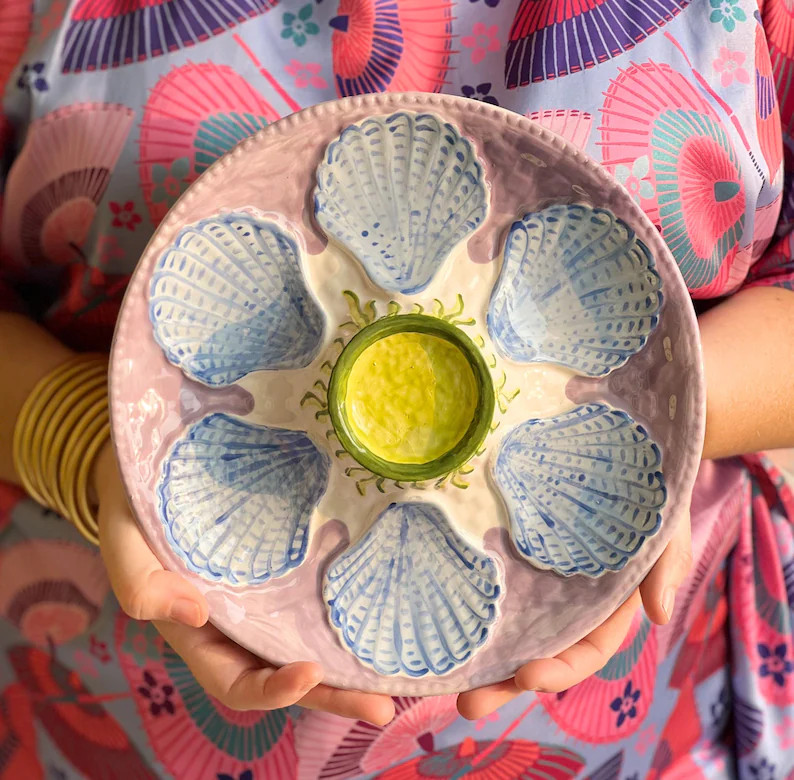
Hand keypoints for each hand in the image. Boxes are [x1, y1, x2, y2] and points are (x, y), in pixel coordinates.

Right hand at [94, 442, 394, 724]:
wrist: (153, 467)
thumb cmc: (133, 510)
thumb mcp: (123, 545)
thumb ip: (140, 585)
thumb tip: (195, 614)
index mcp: (199, 635)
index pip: (239, 683)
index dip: (274, 690)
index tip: (310, 672)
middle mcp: (239, 625)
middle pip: (288, 674)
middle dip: (334, 694)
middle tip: (381, 705)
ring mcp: (266, 596)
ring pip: (309, 641)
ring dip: (349, 663)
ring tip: (395, 674)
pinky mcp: (286, 564)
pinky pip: (315, 596)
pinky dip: (345, 611)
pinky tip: (379, 610)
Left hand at [457, 510, 691, 719]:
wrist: (623, 456)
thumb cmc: (651, 500)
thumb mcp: (665, 531)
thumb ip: (665, 570)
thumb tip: (659, 616)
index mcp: (604, 608)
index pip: (582, 652)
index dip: (558, 670)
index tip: (527, 676)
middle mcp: (564, 602)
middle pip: (535, 651)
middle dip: (503, 682)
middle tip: (466, 705)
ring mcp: (533, 576)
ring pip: (506, 623)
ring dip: (477, 654)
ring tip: (443, 676)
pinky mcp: (509, 546)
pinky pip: (488, 576)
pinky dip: (467, 598)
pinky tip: (439, 614)